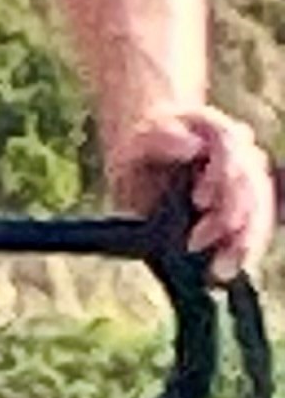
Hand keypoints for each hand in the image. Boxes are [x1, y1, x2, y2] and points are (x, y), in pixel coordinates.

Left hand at [113, 106, 274, 275]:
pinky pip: (259, 227)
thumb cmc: (142, 151)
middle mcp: (244, 152)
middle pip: (251, 184)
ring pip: (260, 209)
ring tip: (217, 268)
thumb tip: (193, 146)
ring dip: (241, 241)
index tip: (198, 201)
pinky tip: (231, 268)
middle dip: (229, 217)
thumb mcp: (136, 142)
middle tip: (197, 244)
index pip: (232, 148)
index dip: (220, 177)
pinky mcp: (252, 206)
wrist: (152, 160)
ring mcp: (253, 180)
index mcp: (217, 129)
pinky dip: (247, 249)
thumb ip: (159, 139)